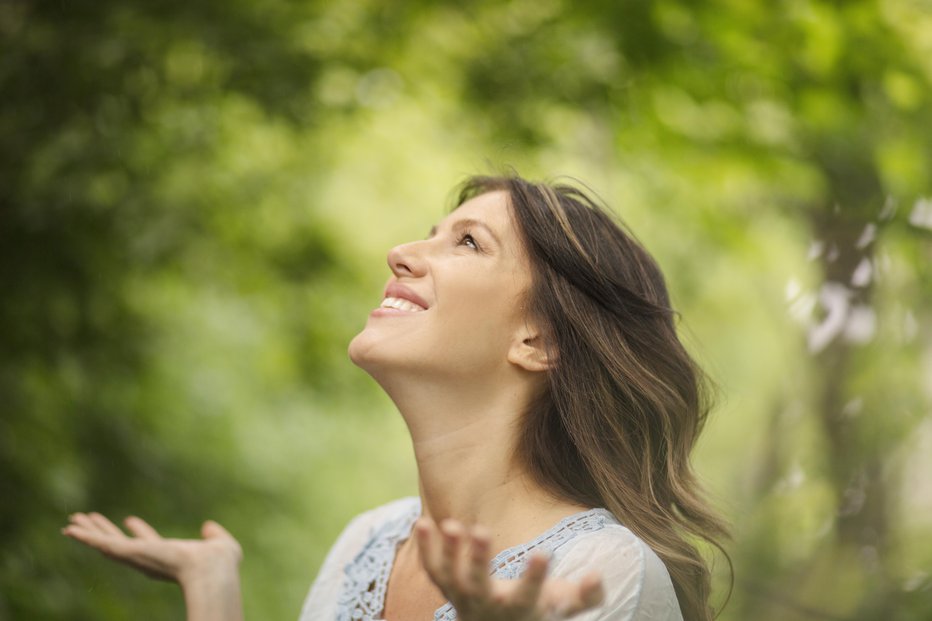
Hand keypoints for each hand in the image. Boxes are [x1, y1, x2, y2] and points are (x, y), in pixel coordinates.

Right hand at [62, 512, 241, 585]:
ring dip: (88, 533)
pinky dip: (85, 537)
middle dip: (105, 532)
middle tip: (89, 520)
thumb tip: (209, 527)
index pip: (149, 542)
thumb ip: (213, 534)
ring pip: (105, 544)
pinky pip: (101, 544)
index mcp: (168, 554)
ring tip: (72, 522)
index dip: (141, 531)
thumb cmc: (220, 562)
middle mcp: (148, 558)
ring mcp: (137, 557)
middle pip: (120, 543)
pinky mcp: (130, 553)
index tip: (131, 520)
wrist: (211, 570)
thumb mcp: (219, 542)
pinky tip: (71, 529)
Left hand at [415, 517, 603, 620]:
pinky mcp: (447, 587)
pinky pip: (432, 569)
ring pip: (449, 577)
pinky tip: (422, 522)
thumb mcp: (562, 608)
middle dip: (477, 560)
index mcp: (520, 608)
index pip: (528, 595)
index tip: (543, 552)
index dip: (534, 577)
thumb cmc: (536, 613)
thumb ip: (585, 596)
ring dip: (447, 551)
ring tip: (450, 523)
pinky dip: (425, 549)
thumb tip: (596, 575)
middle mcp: (487, 604)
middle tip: (481, 530)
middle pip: (477, 585)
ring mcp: (463, 596)